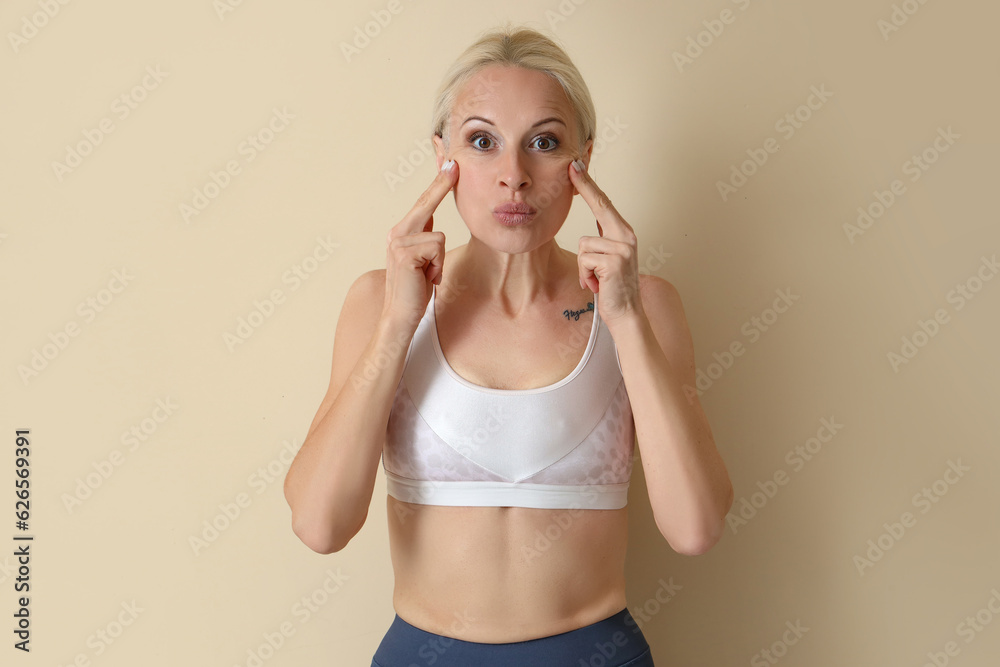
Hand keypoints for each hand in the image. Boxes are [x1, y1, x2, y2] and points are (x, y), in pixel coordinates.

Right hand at [382, 159, 458, 328]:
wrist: (400, 316)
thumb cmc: (414, 291)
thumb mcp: (423, 261)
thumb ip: (425, 239)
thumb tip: (433, 220)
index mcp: (402, 233)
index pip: (423, 204)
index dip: (437, 184)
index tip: (449, 164)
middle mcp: (397, 233)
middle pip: (426, 204)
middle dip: (441, 185)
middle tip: (454, 164)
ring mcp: (399, 242)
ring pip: (439, 237)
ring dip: (440, 261)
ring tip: (428, 276)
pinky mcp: (404, 253)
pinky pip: (437, 248)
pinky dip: (437, 266)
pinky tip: (426, 279)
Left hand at [568, 158, 644, 329]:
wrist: (626, 314)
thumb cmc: (612, 287)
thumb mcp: (607, 258)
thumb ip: (603, 238)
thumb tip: (594, 220)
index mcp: (623, 233)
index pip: (604, 204)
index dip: (590, 185)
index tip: (577, 167)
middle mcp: (626, 236)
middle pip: (599, 205)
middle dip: (585, 187)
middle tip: (572, 166)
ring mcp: (622, 248)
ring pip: (584, 244)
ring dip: (584, 266)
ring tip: (595, 278)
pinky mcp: (614, 261)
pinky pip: (585, 260)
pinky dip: (585, 276)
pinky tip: (597, 285)